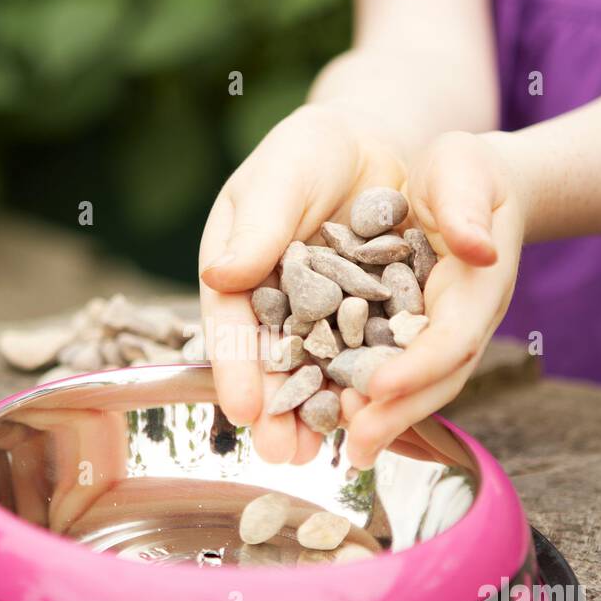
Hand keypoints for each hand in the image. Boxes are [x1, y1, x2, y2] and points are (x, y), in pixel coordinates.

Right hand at [199, 103, 404, 462]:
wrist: (377, 146)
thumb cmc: (314, 152)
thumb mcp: (284, 173)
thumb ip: (259, 222)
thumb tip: (222, 272)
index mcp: (237, 271)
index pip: (230, 323)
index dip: (235, 366)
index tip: (243, 408)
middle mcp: (272, 303)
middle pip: (269, 361)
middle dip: (275, 409)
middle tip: (282, 453)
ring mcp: (318, 318)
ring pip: (314, 371)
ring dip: (315, 414)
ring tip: (319, 454)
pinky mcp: (365, 322)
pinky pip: (363, 359)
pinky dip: (361, 390)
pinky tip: (367, 421)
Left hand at [343, 131, 523, 466]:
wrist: (462, 187)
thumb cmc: (462, 172)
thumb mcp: (463, 172)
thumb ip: (465, 206)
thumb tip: (479, 247)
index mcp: (477, 288)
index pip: (453, 337)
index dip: (419, 367)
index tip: (379, 388)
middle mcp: (458, 323)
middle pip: (433, 379)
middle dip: (397, 413)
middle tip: (357, 442)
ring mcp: (432, 336)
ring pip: (410, 388)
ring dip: (379, 420)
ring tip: (343, 449)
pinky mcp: (403, 338)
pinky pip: (383, 374)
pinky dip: (360, 399)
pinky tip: (325, 420)